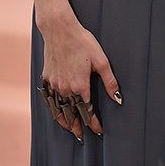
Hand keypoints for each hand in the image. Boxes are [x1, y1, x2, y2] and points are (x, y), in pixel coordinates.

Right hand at [40, 16, 121, 139]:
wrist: (59, 29)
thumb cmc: (82, 41)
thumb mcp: (101, 60)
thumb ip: (109, 81)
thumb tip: (117, 98)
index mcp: (79, 86)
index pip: (87, 111)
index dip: (94, 122)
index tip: (99, 130)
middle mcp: (65, 89)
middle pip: (72, 115)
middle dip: (78, 127)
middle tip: (83, 136)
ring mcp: (54, 84)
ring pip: (59, 110)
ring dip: (65, 122)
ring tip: (71, 129)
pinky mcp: (47, 78)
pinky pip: (49, 100)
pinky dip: (54, 110)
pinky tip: (57, 113)